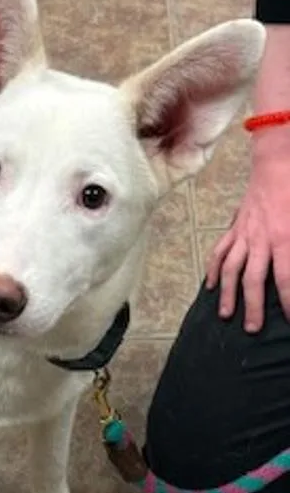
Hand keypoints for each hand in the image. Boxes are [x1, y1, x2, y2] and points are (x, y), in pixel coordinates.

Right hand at [206, 159, 289, 332]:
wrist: (277, 163)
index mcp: (284, 237)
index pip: (285, 278)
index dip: (288, 301)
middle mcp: (260, 239)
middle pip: (253, 279)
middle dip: (253, 306)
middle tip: (252, 329)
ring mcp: (243, 234)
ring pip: (231, 268)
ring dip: (228, 293)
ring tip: (225, 314)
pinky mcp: (234, 228)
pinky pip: (220, 251)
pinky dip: (214, 269)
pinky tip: (211, 286)